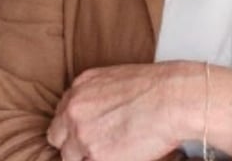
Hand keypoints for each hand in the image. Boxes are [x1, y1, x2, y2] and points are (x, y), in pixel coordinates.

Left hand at [46, 62, 189, 160]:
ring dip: (88, 155)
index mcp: (81, 85)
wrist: (174, 97)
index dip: (76, 125)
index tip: (90, 130)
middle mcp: (75, 107)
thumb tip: (97, 116)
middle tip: (98, 144)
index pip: (64, 113)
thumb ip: (98, 95)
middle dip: (74, 142)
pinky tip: (121, 153)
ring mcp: (81, 133)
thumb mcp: (118, 79)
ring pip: (71, 156)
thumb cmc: (158, 86)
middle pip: (58, 136)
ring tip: (115, 148)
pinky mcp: (94, 157)